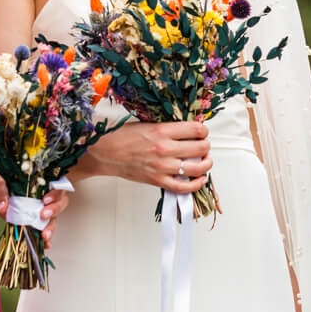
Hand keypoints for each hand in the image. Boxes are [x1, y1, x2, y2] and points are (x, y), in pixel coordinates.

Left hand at [0, 166, 73, 246]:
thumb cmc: (3, 186)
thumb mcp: (0, 186)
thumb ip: (2, 194)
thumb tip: (3, 206)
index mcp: (42, 184)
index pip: (56, 187)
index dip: (54, 194)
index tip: (45, 200)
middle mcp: (46, 197)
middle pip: (60, 203)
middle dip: (54, 210)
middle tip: (43, 216)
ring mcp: (43, 210)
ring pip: (54, 218)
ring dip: (50, 227)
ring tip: (45, 235)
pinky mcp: (37, 222)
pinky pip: (45, 230)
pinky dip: (46, 239)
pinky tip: (45, 244)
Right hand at [84, 120, 212, 192]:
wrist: (104, 153)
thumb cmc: (122, 137)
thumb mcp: (147, 124)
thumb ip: (168, 128)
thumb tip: (188, 130)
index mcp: (162, 131)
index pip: (196, 130)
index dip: (203, 130)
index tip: (202, 132)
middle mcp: (164, 149)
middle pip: (200, 148)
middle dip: (206, 145)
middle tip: (203, 145)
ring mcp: (162, 167)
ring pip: (197, 168)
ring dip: (206, 164)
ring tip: (205, 160)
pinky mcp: (157, 180)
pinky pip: (183, 187)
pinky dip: (196, 184)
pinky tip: (200, 179)